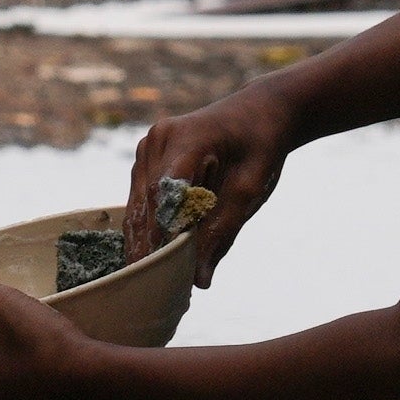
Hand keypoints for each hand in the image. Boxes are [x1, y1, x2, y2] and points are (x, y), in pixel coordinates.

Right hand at [128, 82, 296, 272]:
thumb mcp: (250, 190)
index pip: (164, 195)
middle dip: (146, 244)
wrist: (261, 111)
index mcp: (187, 138)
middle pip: (145, 201)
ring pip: (138, 201)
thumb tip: (200, 279)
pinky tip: (151, 252)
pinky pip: (141, 195)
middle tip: (146, 287)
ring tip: (145, 277)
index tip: (158, 273)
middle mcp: (158, 138)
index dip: (159, 236)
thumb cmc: (260, 147)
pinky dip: (148, 222)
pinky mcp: (149, 156)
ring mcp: (149, 145)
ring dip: (142, 236)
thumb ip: (224, 232)